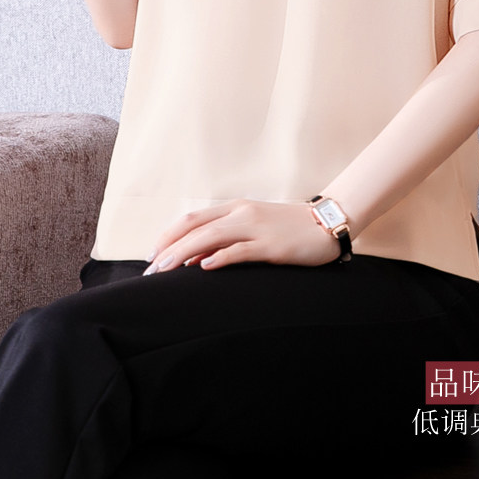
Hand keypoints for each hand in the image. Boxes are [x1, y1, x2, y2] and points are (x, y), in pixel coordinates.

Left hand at [144, 199, 341, 273]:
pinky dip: (220, 257)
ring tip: (165, 270)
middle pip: (195, 227)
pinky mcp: (272, 245)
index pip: (192, 218)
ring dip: (183, 254)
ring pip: (211, 237)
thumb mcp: (253, 228)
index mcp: (235, 208)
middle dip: (168, 248)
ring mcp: (257, 228)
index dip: (168, 235)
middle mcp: (242, 213)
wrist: (327, 223)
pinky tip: (204, 267)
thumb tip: (195, 259)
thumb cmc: (289, 228)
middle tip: (151, 270)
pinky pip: (241, 250)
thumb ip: (226, 240)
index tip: (152, 255)